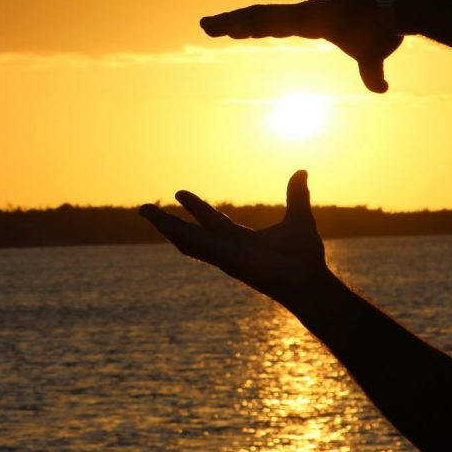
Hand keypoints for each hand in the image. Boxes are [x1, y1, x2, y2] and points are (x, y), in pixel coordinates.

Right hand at [139, 170, 331, 308]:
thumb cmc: (305, 257)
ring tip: (143, 210)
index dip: (196, 207)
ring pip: (186, 239)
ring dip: (164, 225)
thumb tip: (301, 172)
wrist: (309, 279)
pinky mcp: (224, 260)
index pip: (212, 221)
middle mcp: (227, 248)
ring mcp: (223, 256)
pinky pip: (197, 246)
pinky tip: (163, 224)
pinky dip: (178, 234)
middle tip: (144, 208)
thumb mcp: (298, 216)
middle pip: (190, 232)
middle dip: (167, 221)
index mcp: (241, 240)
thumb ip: (296, 195)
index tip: (179, 194)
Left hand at [200, 0, 402, 92]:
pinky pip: (276, 18)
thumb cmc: (384, 28)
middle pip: (259, 18)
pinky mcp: (310, 14)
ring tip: (208, 25)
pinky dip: (253, 21)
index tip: (231, 29)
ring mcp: (305, 12)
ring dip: (234, 21)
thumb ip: (371, 74)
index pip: (273, 23)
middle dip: (232, 22)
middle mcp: (303, 14)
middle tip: (205, 25)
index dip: (250, 26)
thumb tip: (380, 88)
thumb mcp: (372, 57)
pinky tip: (234, 25)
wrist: (398, 10)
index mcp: (311, 21)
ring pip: (261, 16)